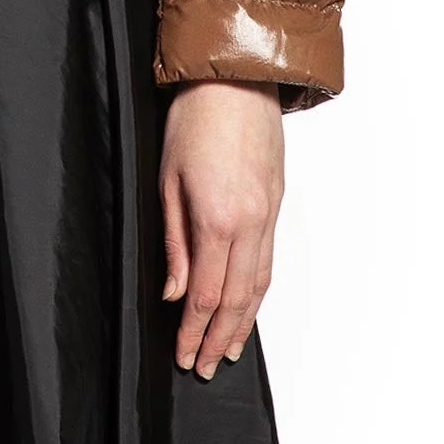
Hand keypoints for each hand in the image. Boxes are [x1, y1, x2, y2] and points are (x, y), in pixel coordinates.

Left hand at [159, 79, 284, 379]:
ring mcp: (270, 213)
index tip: (182, 355)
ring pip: (260, 283)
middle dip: (219, 338)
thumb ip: (174, 242)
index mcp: (219, 218)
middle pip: (238, 299)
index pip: (207, 294)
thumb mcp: (167, 179)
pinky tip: (248, 305)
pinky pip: (269, 259)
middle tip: (202, 367)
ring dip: (244, 322)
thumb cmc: (194, 117)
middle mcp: (251, 223)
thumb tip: (175, 293)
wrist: (237, 76)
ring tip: (226, 350)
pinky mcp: (277, 202)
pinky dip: (258, 291)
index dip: (194, 331)